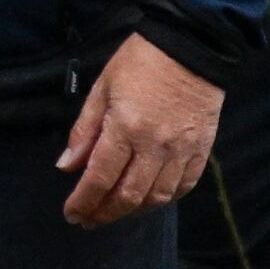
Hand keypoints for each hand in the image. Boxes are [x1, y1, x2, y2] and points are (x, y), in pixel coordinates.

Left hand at [59, 35, 222, 225]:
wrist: (190, 48)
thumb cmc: (138, 63)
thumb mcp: (101, 89)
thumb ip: (84, 131)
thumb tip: (66, 167)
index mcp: (126, 129)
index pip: (100, 178)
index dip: (84, 201)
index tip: (71, 214)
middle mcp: (156, 147)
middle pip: (129, 196)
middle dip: (105, 213)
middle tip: (88, 221)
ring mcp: (183, 151)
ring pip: (158, 197)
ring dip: (133, 211)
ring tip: (113, 213)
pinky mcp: (202, 150)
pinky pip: (184, 186)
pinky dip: (165, 200)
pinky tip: (149, 201)